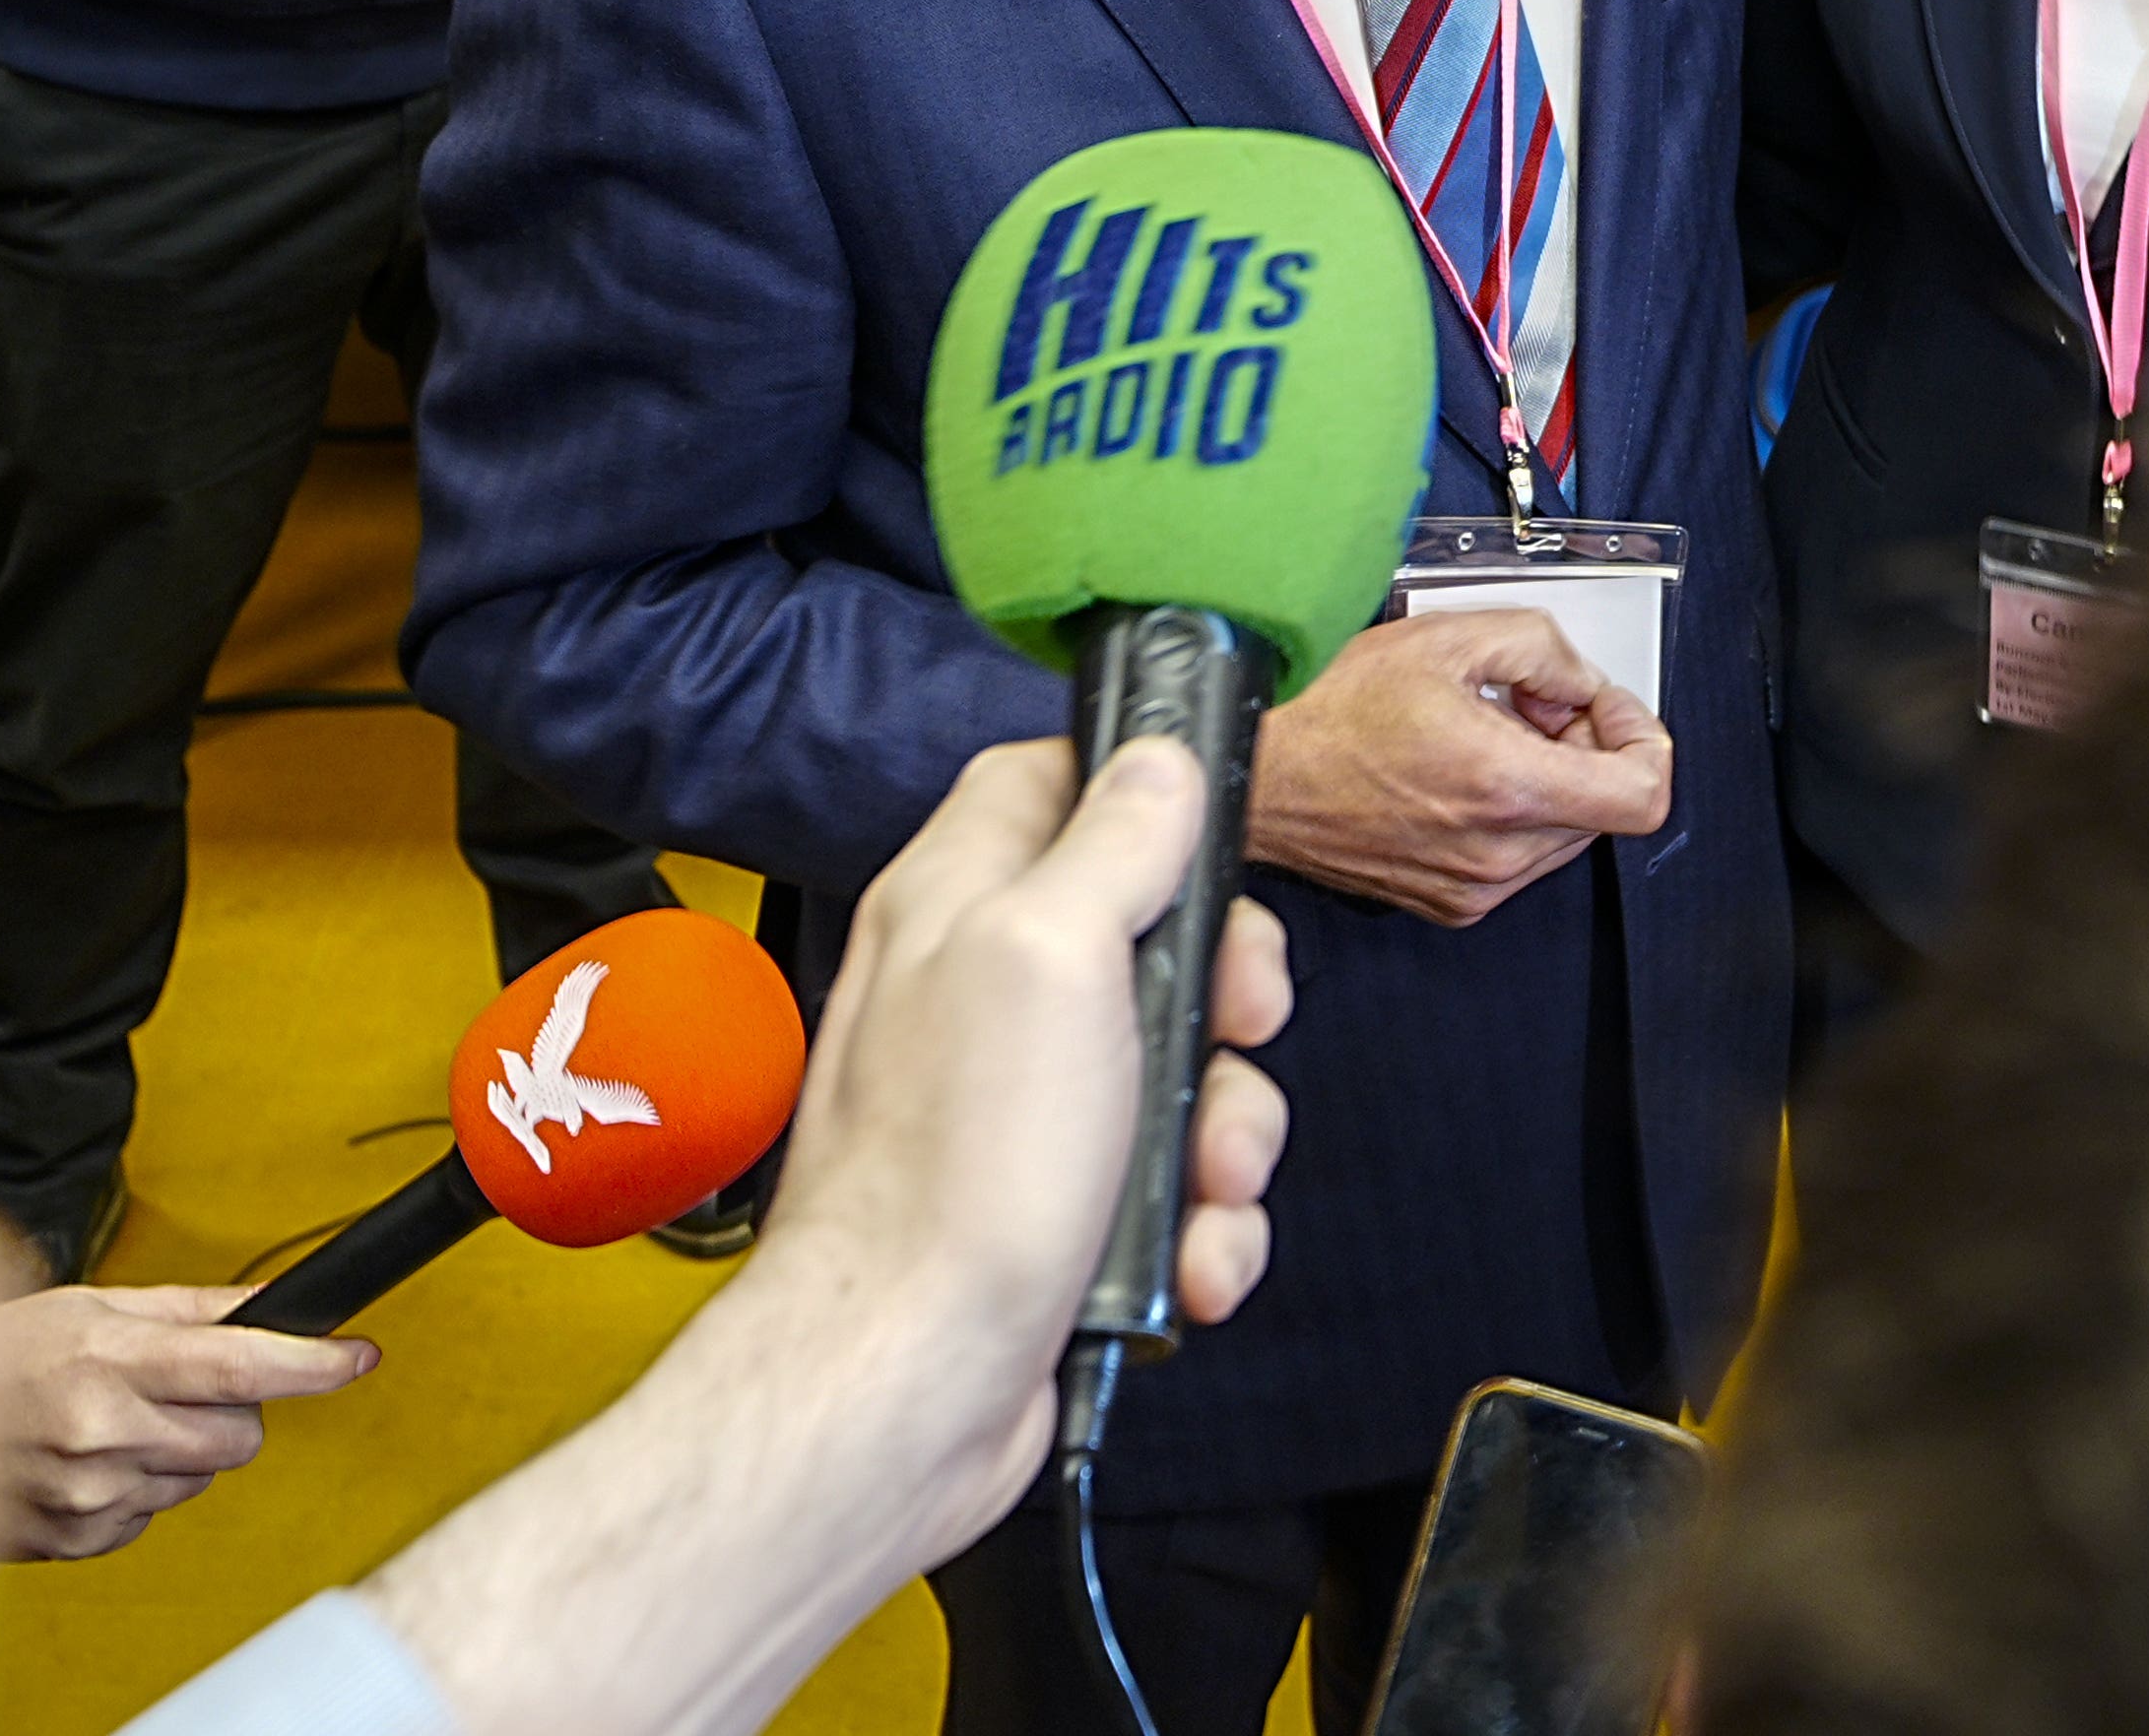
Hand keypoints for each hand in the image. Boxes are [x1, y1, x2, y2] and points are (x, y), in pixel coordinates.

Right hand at [0, 1282, 378, 1560]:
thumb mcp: (93, 1306)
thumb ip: (192, 1311)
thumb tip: (273, 1301)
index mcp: (112, 1362)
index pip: (242, 1365)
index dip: (313, 1363)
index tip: (357, 1356)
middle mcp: (104, 1432)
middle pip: (240, 1435)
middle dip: (229, 1411)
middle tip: (172, 1389)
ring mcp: (89, 1495)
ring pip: (199, 1478)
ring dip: (174, 1451)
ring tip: (107, 1422)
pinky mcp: (75, 1541)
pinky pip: (151, 1515)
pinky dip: (133, 1489)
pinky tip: (82, 1460)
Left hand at [360, 737, 1292, 1735]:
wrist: (909, 1388)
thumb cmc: (960, 1169)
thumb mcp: (1050, 957)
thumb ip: (1110, 843)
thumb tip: (1159, 759)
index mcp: (957, 904)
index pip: (1048, 782)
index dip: (1141, 798)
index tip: (1211, 852)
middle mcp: (982, 996)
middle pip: (1150, 934)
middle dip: (1226, 996)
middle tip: (1239, 1029)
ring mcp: (1020, 1111)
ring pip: (1180, 1073)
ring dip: (1229, 1134)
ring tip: (1209, 1190)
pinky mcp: (1057, 1213)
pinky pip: (1168, 1189)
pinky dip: (1197, 1228)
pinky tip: (1185, 1266)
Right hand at [1245, 603, 1673, 924]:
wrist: (1257, 777)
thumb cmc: (1327, 712)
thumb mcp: (1445, 638)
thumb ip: (1541, 647)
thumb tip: (1582, 681)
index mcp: (1505, 788)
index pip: (1643, 795)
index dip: (1643, 739)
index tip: (1609, 709)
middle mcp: (1496, 853)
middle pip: (1605, 807)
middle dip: (1586, 746)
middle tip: (1535, 704)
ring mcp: (1474, 887)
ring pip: (1565, 831)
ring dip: (1550, 778)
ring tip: (1490, 731)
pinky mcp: (1451, 903)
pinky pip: (1520, 856)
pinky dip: (1513, 811)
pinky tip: (1464, 769)